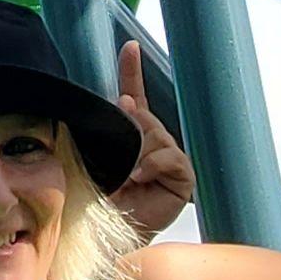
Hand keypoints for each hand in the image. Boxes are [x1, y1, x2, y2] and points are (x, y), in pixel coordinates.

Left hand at [107, 40, 197, 241]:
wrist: (110, 232)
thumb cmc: (100, 197)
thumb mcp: (98, 158)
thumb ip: (111, 130)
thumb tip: (127, 100)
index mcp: (132, 134)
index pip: (135, 96)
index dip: (132, 71)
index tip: (129, 47)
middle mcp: (154, 142)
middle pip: (144, 118)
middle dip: (129, 133)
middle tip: (117, 161)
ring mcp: (169, 157)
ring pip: (154, 136)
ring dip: (136, 156)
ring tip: (124, 178)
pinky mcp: (182, 175)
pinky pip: (168, 156)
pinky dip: (151, 165)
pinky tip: (139, 178)